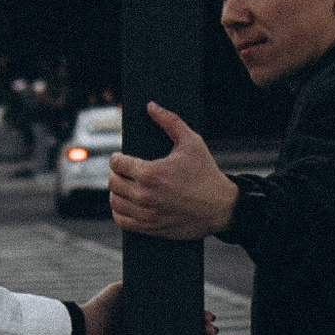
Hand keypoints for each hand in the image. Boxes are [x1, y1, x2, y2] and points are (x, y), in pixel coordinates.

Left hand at [78, 283, 216, 334]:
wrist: (82, 333)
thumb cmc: (101, 308)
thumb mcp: (122, 290)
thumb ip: (140, 285)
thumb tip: (166, 279)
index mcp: (148, 317)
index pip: (177, 316)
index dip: (194, 316)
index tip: (208, 316)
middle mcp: (149, 334)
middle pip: (182, 333)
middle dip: (201, 331)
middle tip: (212, 330)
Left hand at [108, 104, 239, 241]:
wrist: (221, 207)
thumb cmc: (206, 173)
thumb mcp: (192, 142)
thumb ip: (170, 121)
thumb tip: (151, 106)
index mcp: (151, 173)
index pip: (117, 164)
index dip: (117, 158)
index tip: (121, 157)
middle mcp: (145, 195)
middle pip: (113, 182)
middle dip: (116, 174)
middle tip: (124, 171)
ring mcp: (147, 214)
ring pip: (115, 202)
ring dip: (116, 192)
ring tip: (124, 186)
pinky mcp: (150, 228)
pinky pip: (122, 221)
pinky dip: (119, 212)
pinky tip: (126, 204)